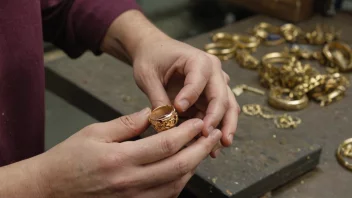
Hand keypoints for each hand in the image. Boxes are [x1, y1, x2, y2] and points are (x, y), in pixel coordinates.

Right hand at [32, 108, 220, 197]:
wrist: (49, 190)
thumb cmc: (69, 159)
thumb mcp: (95, 133)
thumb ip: (127, 124)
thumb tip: (154, 113)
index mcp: (120, 159)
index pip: (166, 145)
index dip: (188, 132)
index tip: (199, 122)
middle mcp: (131, 183)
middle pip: (178, 166)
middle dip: (200, 149)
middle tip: (213, 135)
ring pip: (176, 184)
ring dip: (194, 166)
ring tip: (202, 149)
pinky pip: (165, 197)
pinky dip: (179, 182)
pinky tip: (184, 169)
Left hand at [133, 37, 239, 155]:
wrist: (155, 51)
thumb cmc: (151, 58)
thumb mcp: (147, 76)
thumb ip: (157, 98)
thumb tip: (165, 122)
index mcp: (198, 60)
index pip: (199, 81)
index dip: (190, 96)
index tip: (178, 109)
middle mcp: (213, 71)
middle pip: (222, 97)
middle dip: (217, 118)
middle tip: (207, 136)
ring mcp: (215, 84)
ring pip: (227, 107)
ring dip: (224, 127)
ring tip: (217, 148)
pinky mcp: (210, 97)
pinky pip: (217, 114)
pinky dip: (215, 129)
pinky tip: (210, 146)